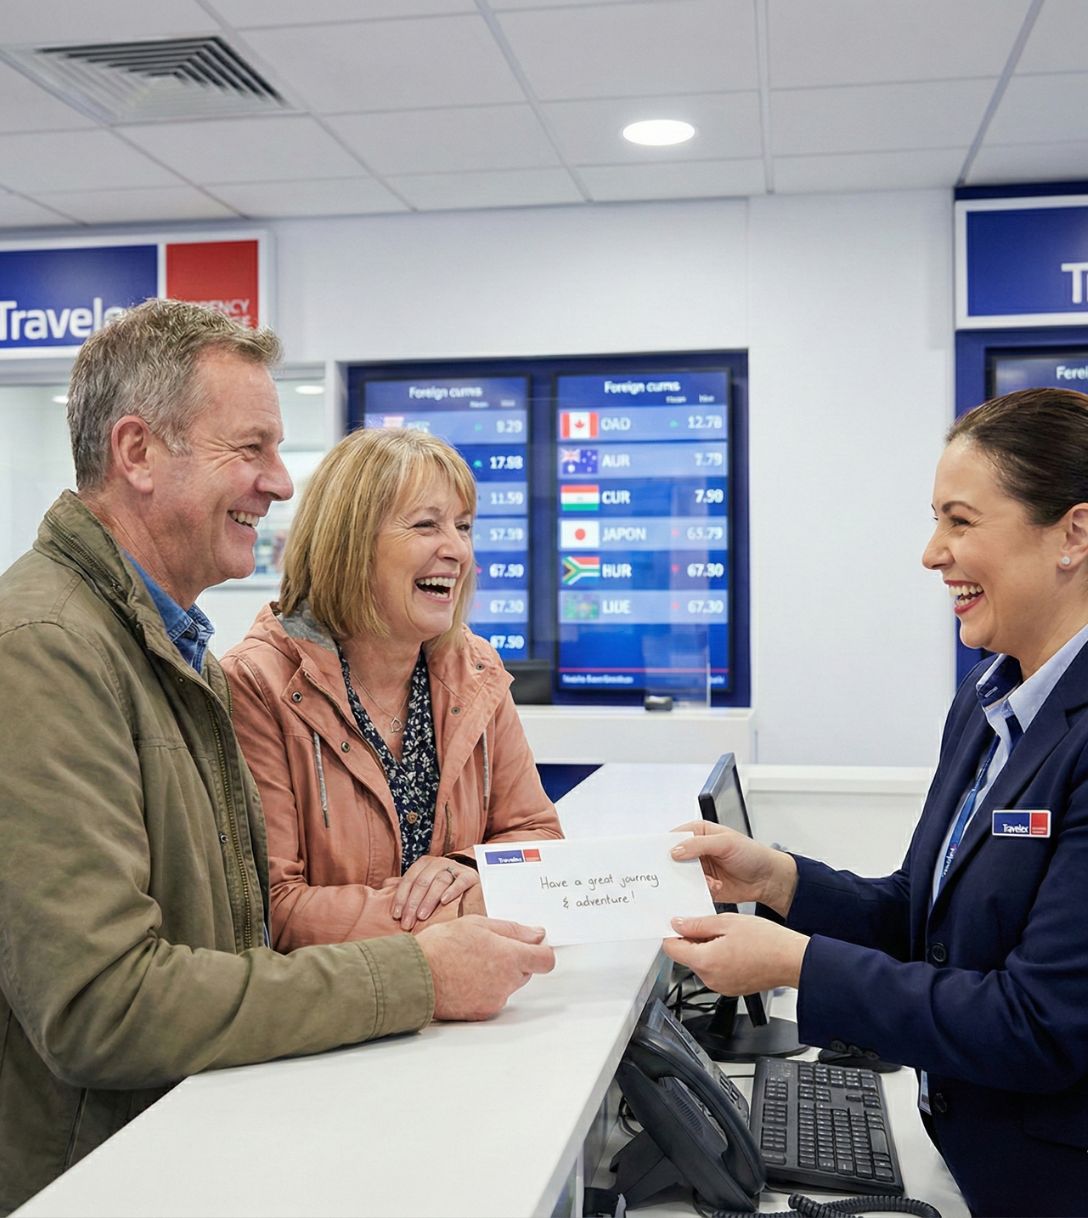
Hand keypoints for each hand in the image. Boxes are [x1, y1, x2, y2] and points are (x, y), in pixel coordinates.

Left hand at [389, 857, 480, 930]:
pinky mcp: (471, 876)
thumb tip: (384, 885)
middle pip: (422, 881)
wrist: (470, 897)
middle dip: (412, 904)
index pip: (409, 880)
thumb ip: (406, 887)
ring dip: (429, 900)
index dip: (400, 898)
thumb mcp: (422, 892)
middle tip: (407, 923)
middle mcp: (439, 863)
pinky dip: (452, 891)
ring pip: (439, 881)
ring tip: (422, 917)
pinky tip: (444, 901)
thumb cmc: (441, 897)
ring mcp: (456, 868)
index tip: (396, 916)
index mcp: (424, 864)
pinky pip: (460, 882)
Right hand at [416, 915, 555, 1020]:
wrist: (414, 976)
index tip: (533, 944)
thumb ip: (512, 930)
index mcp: (510, 957)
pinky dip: (485, 988)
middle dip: (514, 959)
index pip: (546, 959)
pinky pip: (494, 997)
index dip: (541, 950)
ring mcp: (495, 1000)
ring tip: (470, 962)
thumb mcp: (477, 924)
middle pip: (526, 971)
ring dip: (499, 974)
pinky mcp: (482, 1012)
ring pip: (509, 984)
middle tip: (487, 948)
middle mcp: (507, 982)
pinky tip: (465, 977)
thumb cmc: (442, 946)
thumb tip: (537, 934)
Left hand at [662, 911, 808, 994]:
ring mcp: (721, 986)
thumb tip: (678, 924)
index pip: (671, 949)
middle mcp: (709, 979)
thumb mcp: (727, 922)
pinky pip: (716, 972)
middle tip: (714, 926)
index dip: (673, 933)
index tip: (680, 924)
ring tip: (729, 937)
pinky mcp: (731, 989)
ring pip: (702, 963)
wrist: (791, 960)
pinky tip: (736, 949)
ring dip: (708, 949)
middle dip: (694, 940)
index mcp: (705, 961)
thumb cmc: (766, 941)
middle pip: (687, 956)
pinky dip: (719, 959)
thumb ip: (698, 924)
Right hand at [669, 821, 797, 914]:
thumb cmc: (751, 854)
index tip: (656, 856)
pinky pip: (690, 891)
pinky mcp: (702, 887)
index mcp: (698, 832)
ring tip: (706, 881)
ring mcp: (698, 870)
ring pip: (680, 877)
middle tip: (672, 874)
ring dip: (688, 881)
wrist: (767, 879)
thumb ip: (699, 844)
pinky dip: (697, 892)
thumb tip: (675, 850)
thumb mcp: (726, 842)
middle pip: (673, 859)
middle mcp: (695, 851)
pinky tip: (713, 888)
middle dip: (672, 867)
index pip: (674, 837)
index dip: (663, 846)